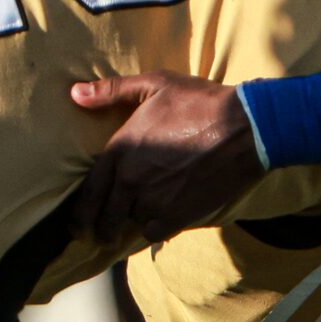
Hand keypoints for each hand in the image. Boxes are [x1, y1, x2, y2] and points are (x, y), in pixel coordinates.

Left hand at [69, 72, 263, 246]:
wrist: (245, 128)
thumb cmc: (200, 102)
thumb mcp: (155, 84)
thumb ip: (112, 91)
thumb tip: (75, 93)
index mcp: (120, 150)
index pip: (89, 190)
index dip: (79, 212)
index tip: (76, 225)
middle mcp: (131, 179)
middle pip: (104, 217)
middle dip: (98, 230)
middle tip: (97, 236)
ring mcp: (154, 200)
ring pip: (131, 223)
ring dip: (132, 222)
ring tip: (133, 223)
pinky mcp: (178, 215)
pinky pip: (154, 233)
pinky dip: (155, 229)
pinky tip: (160, 220)